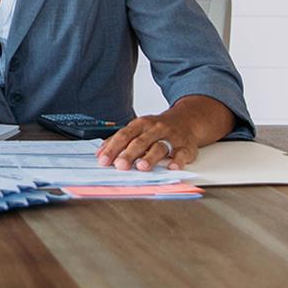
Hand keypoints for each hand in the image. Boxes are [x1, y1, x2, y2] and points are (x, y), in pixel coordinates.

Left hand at [95, 96, 233, 170]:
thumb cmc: (157, 128)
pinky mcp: (186, 146)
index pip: (124, 135)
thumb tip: (100, 153)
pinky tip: (173, 167)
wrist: (187, 120)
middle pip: (140, 141)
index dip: (113, 148)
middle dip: (129, 154)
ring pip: (160, 147)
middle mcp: (155, 129)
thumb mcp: (138, 128)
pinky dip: (178, 160)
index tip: (103, 160)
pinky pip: (182, 153)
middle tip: (120, 165)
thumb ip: (120, 140)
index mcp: (141, 124)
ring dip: (150, 157)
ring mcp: (171, 137)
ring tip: (142, 167)